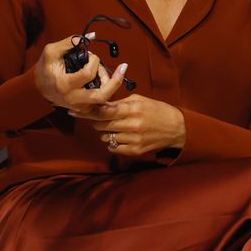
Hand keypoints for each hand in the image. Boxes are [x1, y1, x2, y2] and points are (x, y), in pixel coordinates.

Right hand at [34, 33, 128, 110]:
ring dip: (109, 83)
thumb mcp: (52, 51)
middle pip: (102, 96)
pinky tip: (102, 78)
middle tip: (123, 67)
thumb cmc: (45, 68)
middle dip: (115, 81)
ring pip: (104, 99)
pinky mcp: (83, 109)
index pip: (88, 74)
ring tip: (101, 70)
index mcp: (64, 85)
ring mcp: (79, 107)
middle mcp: (73, 99)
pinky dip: (106, 89)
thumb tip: (92, 36)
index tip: (91, 55)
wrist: (38, 88)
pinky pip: (101, 101)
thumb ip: (71, 41)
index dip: (94, 61)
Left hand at [69, 94, 186, 156]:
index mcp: (133, 109)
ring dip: (104, 132)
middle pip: (101, 125)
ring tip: (113, 126)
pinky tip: (119, 136)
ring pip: (105, 137)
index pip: (103, 111)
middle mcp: (132, 125)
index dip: (87, 111)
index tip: (74, 110)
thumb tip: (100, 104)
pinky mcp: (135, 151)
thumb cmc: (156, 110)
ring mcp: (133, 140)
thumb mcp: (139, 100)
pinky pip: (113, 147)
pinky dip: (111, 142)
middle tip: (96, 117)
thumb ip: (120, 103)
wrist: (176, 128)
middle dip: (95, 121)